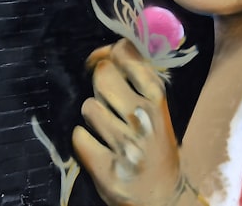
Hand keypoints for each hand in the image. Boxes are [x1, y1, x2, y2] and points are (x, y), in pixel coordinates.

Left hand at [72, 39, 185, 205]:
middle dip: (98, 84)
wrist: (162, 195)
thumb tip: (106, 50)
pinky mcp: (107, 169)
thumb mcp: (156, 106)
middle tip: (106, 99)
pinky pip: (79, 138)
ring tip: (106, 128)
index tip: (103, 62)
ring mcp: (126, 144)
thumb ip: (135, 77)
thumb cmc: (155, 141)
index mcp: (157, 97)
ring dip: (91, 116)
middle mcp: (144, 117)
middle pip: (103, 75)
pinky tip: (98, 146)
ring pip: (88, 107)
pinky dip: (83, 141)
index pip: (127, 54)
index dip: (107, 54)